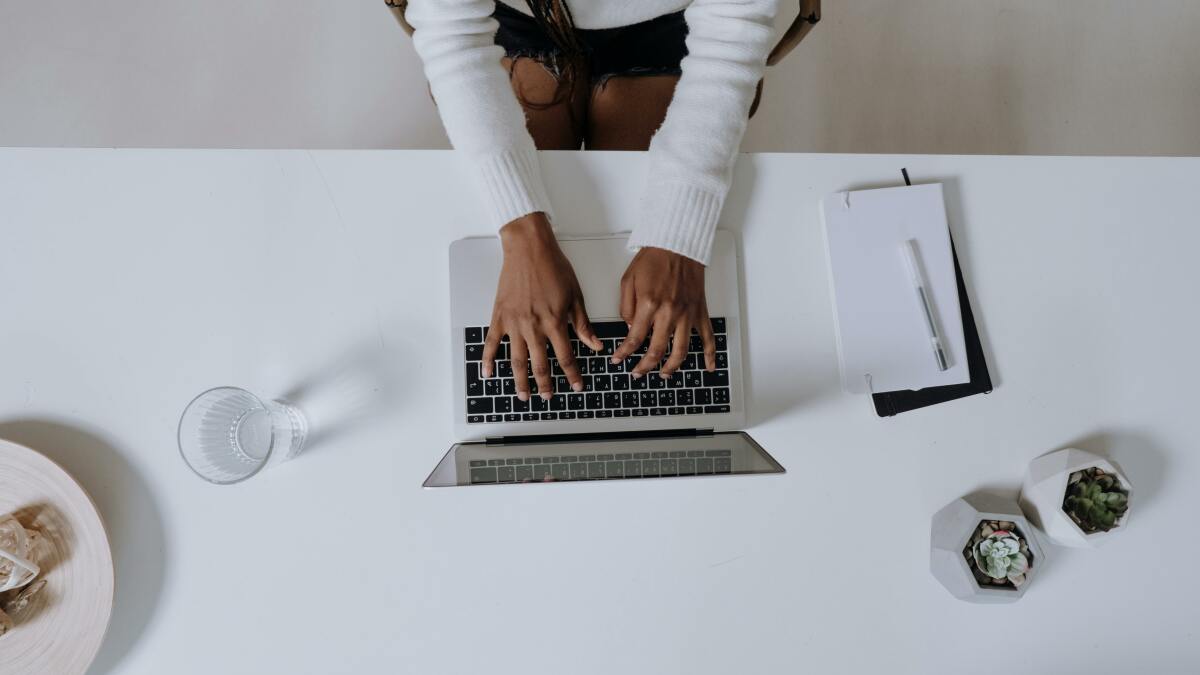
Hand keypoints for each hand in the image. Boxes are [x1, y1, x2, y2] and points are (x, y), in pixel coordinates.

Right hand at [481, 213, 603, 400]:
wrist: (528, 248)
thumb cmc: (552, 267)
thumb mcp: (575, 295)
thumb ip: (582, 324)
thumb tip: (595, 345)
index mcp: (555, 322)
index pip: (565, 357)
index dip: (572, 375)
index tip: (577, 386)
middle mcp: (533, 326)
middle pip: (539, 364)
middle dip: (545, 385)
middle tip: (548, 397)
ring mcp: (514, 323)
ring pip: (516, 360)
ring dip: (520, 381)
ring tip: (523, 395)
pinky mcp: (499, 316)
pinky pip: (492, 343)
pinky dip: (488, 360)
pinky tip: (488, 374)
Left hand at [612, 247, 716, 377]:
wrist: (678, 245)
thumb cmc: (653, 259)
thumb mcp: (628, 280)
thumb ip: (626, 307)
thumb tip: (629, 328)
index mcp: (649, 305)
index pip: (634, 338)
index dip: (624, 353)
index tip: (618, 360)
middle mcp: (669, 313)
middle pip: (657, 351)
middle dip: (644, 367)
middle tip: (637, 372)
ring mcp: (687, 314)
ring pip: (681, 351)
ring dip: (671, 367)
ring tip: (663, 374)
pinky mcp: (699, 312)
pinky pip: (707, 337)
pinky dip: (710, 354)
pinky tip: (708, 367)